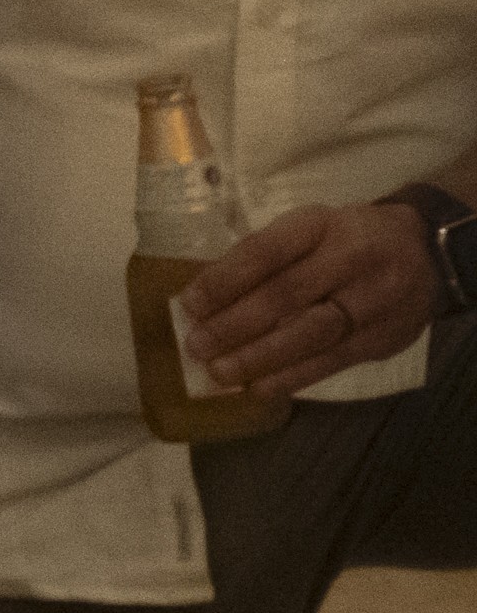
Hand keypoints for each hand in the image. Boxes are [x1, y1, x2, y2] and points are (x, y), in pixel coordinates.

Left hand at [177, 198, 437, 398]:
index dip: (225, 279)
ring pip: (311, 334)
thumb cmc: (342, 241)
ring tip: (221, 372)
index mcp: (322, 224)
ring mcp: (375, 300)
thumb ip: (261, 259)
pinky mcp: (385, 336)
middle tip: (197, 346)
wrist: (424, 253)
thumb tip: (203, 301)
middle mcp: (353, 258)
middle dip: (236, 325)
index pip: (268, 250)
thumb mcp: (306, 230)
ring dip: (260, 358)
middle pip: (288, 294)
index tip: (189, 304)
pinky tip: (259, 388)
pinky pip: (333, 361)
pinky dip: (292, 377)